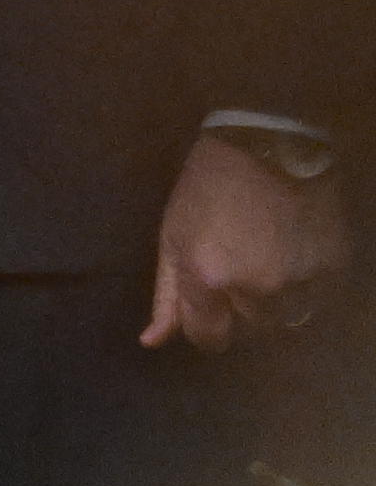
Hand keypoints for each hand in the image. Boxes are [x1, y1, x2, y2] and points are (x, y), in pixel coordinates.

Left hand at [146, 129, 348, 351]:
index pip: (208, 338)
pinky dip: (304, 282)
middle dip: (239, 306)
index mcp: (208, 278)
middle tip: (238, 264)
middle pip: (248, 329)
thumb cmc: (206, 187)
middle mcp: (256, 288)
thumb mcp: (172, 236)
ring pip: (285, 318)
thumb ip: (167, 294)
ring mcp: (299, 279)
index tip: (209, 308)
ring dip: (274, 298)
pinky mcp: (332, 268)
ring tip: (265, 255)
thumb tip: (153, 342)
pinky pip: (316, 296)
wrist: (268, 143)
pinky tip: (291, 248)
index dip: (207, 326)